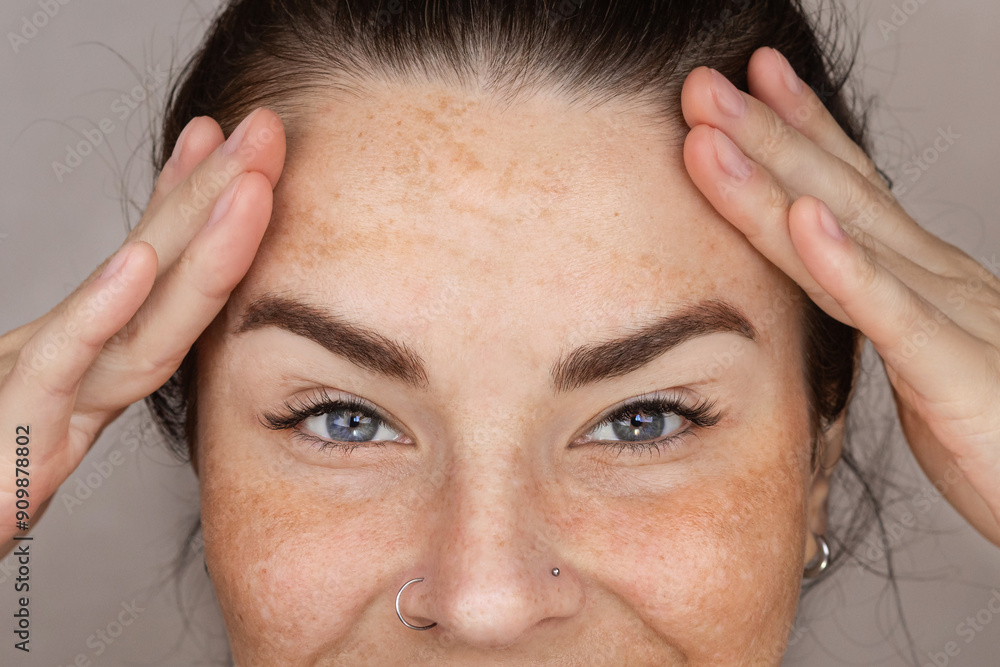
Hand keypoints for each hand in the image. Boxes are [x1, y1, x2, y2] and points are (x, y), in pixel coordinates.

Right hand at [0, 108, 285, 554]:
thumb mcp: (55, 436)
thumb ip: (107, 389)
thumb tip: (158, 330)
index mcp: (90, 372)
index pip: (155, 276)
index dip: (193, 208)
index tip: (236, 150)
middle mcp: (72, 370)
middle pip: (157, 271)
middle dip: (215, 195)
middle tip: (267, 130)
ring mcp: (41, 396)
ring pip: (131, 308)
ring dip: (187, 233)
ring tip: (241, 172)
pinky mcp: (8, 439)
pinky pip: (58, 370)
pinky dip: (97, 315)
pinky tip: (139, 265)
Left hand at [680, 47, 999, 546]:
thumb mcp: (922, 366)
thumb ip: (876, 322)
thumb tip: (824, 292)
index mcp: (920, 279)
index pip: (848, 190)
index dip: (797, 132)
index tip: (745, 86)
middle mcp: (934, 279)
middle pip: (835, 192)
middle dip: (765, 133)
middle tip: (702, 83)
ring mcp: (947, 316)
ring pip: (846, 235)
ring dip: (774, 178)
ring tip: (716, 127)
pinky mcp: (953, 371)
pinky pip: (890, 312)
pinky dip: (845, 263)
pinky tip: (804, 221)